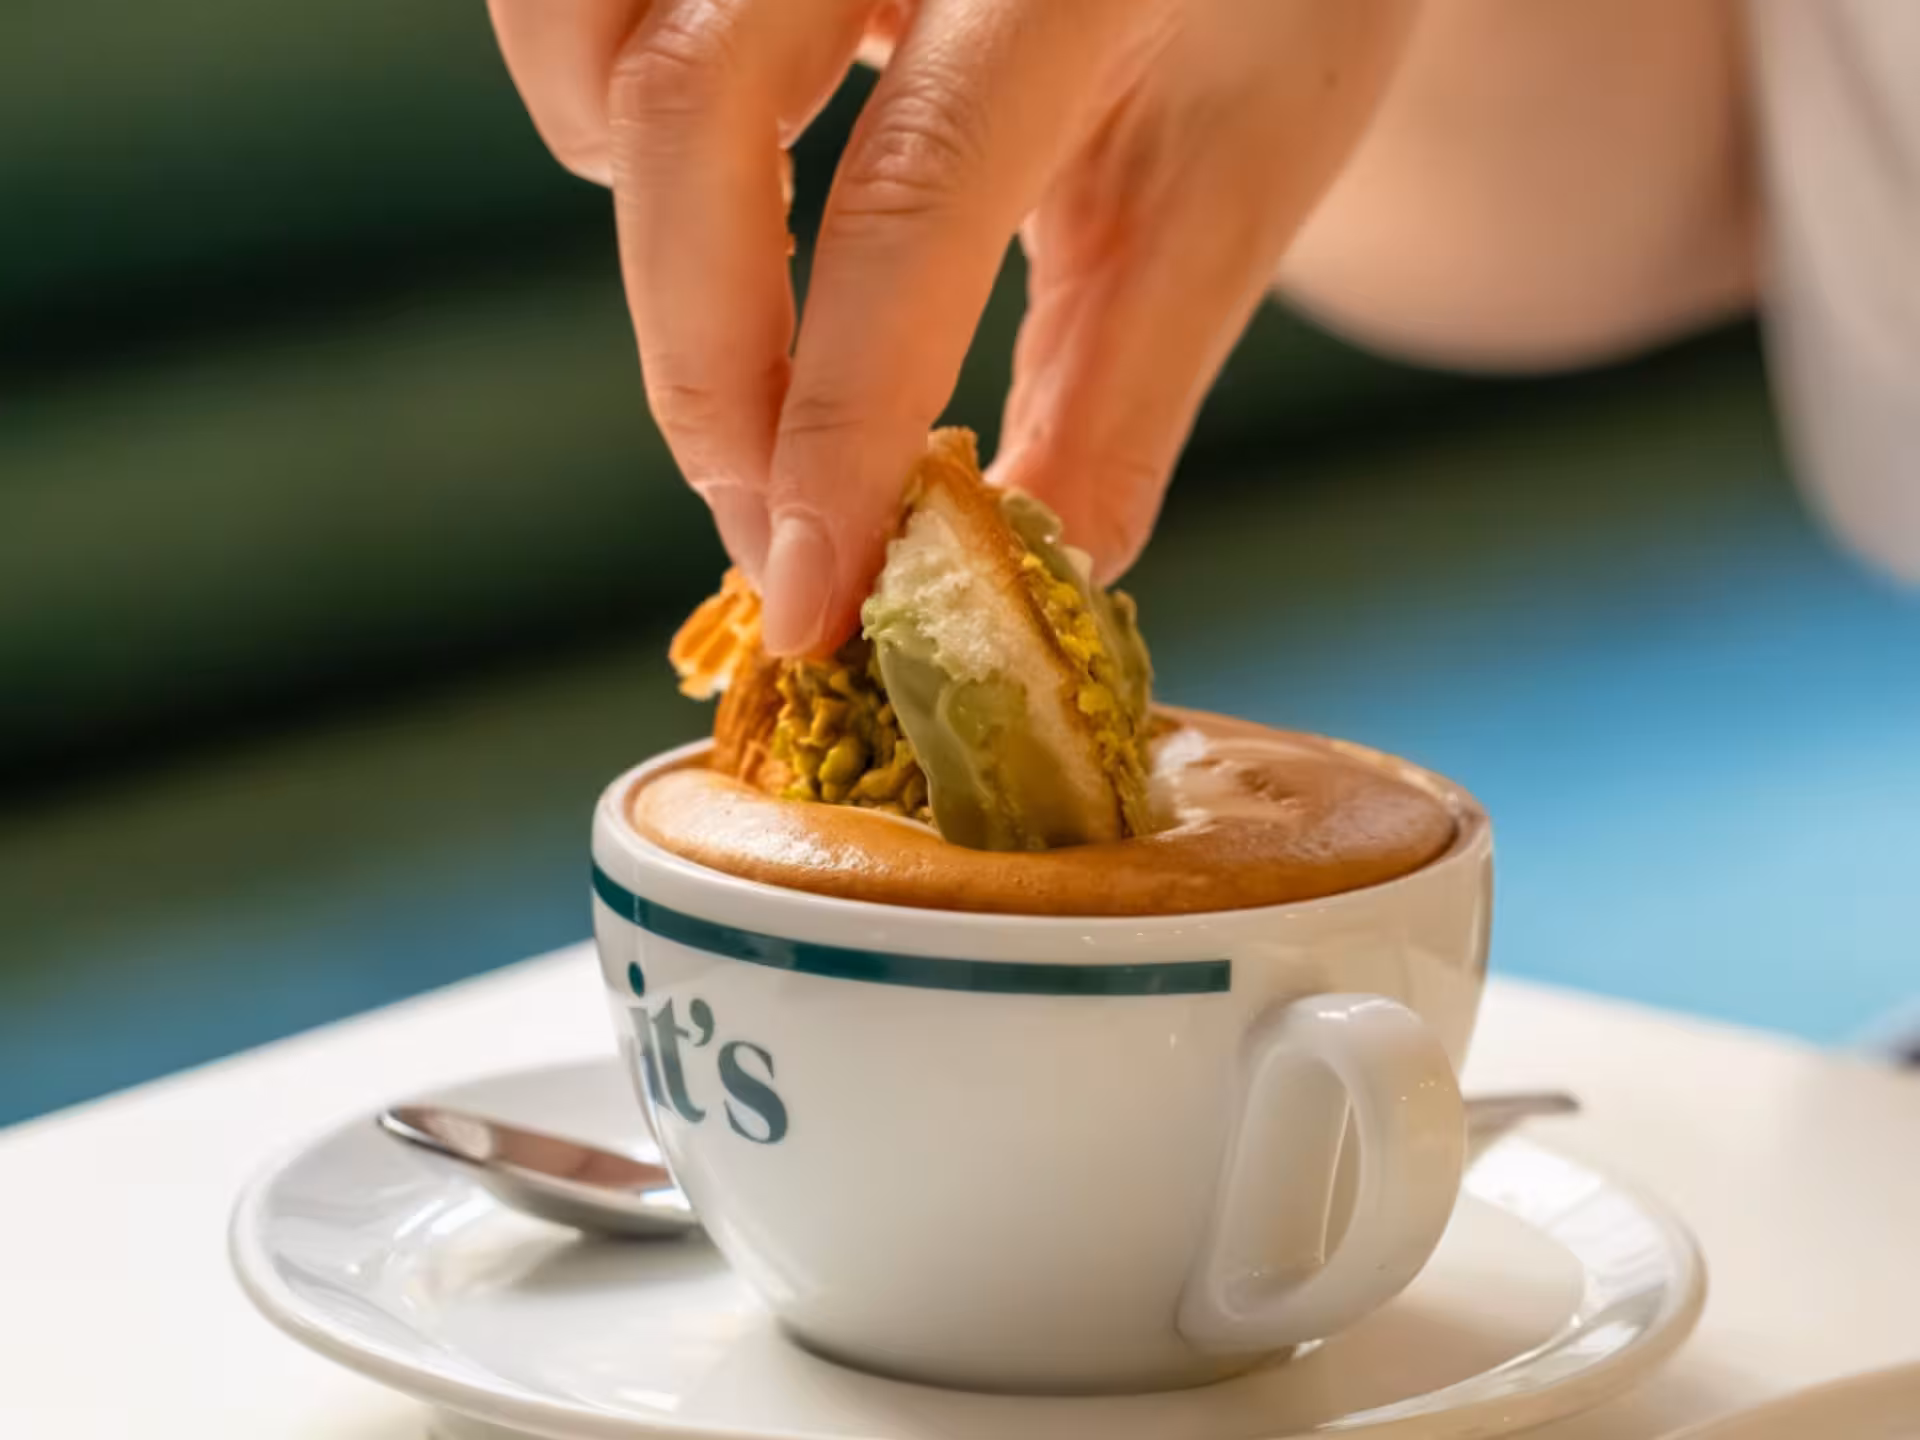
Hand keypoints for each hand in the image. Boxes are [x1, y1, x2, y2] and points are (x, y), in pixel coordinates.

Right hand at [489, 0, 1411, 654]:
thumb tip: (989, 606)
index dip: (837, 426)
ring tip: (741, 348)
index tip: (810, 601)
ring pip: (592, 31)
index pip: (910, 204)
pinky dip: (588, 109)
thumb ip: (1113, 403)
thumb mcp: (1224, 196)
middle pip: (696, 109)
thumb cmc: (1258, 16)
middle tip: (764, 535)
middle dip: (709, 373)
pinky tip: (703, 195)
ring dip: (631, 229)